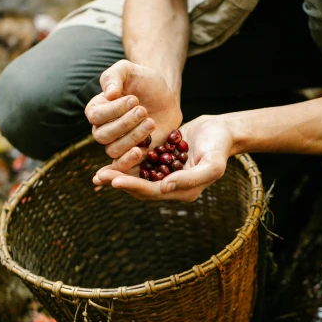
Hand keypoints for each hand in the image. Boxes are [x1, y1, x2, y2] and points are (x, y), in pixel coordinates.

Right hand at [84, 60, 181, 160]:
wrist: (164, 96)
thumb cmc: (143, 81)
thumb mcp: (129, 70)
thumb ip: (114, 76)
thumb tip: (109, 94)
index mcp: (97, 109)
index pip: (95, 115)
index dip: (114, 109)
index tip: (134, 99)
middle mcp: (102, 129)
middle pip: (103, 135)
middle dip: (124, 123)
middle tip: (144, 111)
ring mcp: (116, 144)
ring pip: (113, 150)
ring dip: (132, 137)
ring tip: (151, 122)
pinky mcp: (131, 155)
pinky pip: (122, 166)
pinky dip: (128, 162)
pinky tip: (141, 151)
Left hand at [93, 115, 234, 201]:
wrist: (222, 130)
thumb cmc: (220, 146)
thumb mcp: (212, 164)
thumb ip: (191, 178)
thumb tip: (165, 186)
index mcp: (184, 191)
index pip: (153, 191)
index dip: (133, 187)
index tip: (115, 181)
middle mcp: (172, 186)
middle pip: (141, 187)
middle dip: (120, 182)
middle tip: (99, 177)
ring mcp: (165, 173)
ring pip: (138, 177)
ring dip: (119, 175)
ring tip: (99, 174)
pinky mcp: (161, 160)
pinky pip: (141, 164)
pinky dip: (126, 162)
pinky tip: (111, 158)